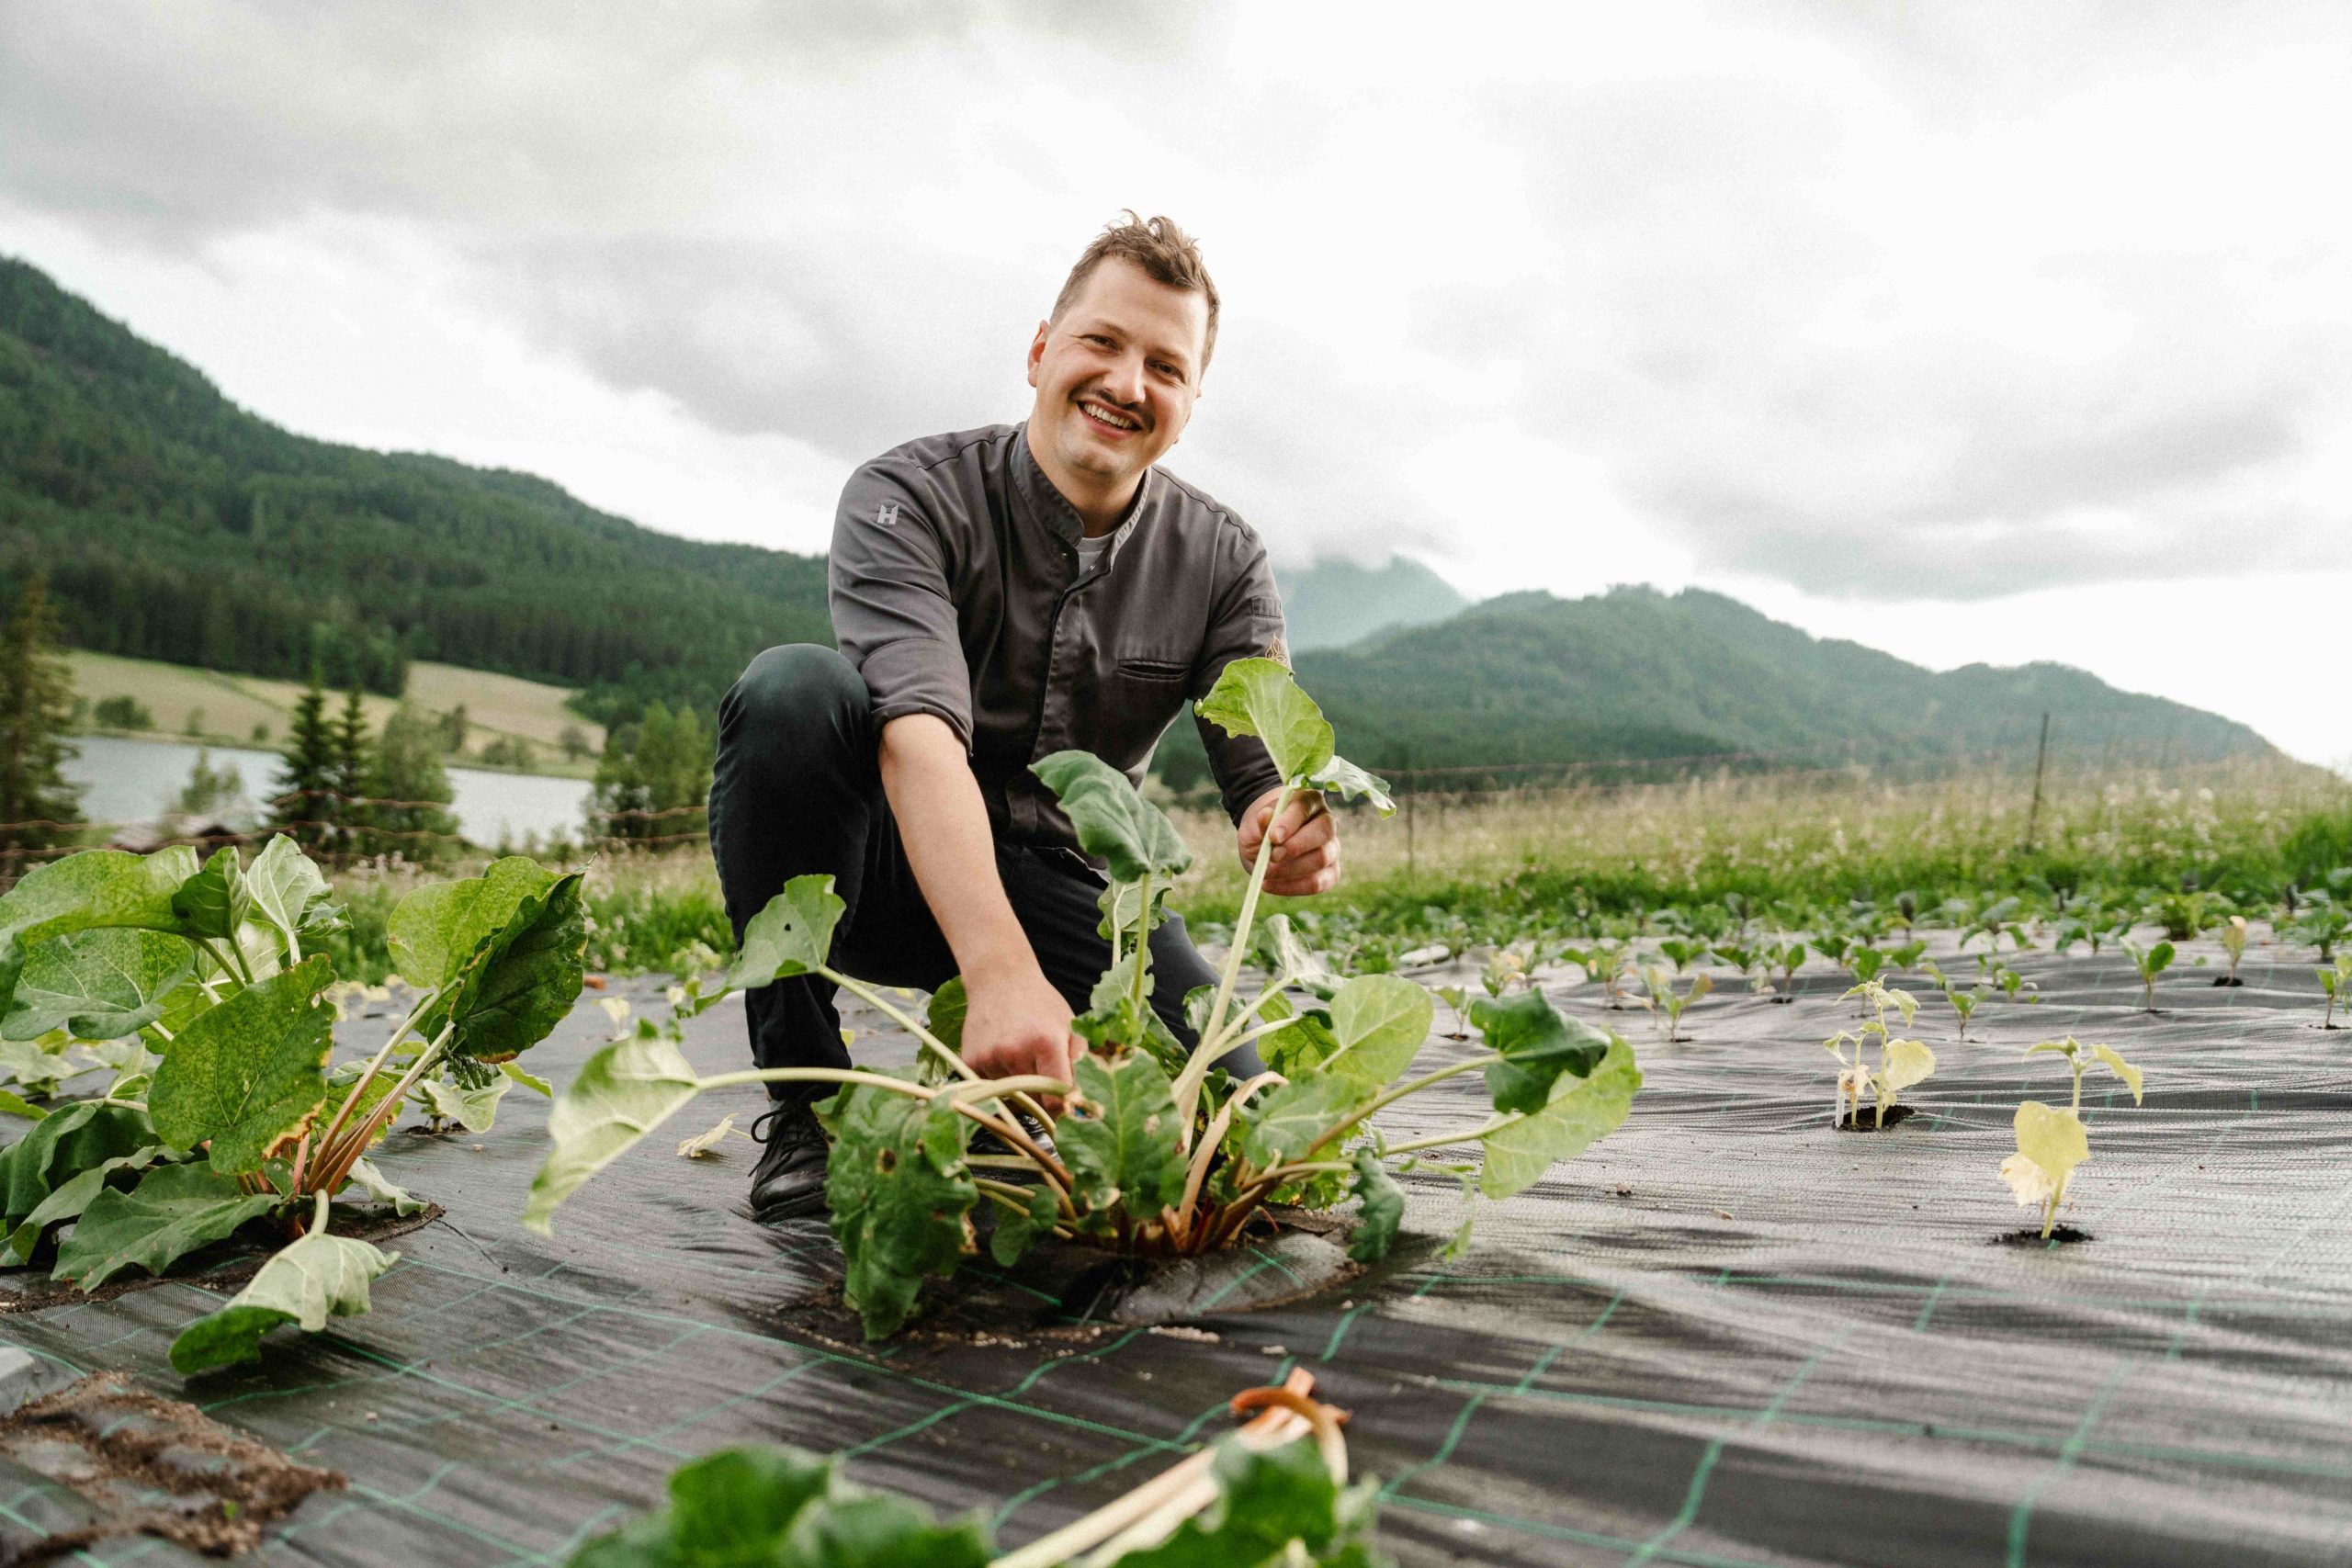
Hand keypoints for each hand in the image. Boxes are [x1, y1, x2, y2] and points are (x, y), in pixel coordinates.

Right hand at [959, 962, 1082, 1110]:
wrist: (999, 980)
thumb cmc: (1041, 1005)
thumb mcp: (1070, 1026)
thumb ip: (1081, 1063)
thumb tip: (1083, 1102)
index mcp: (1046, 1043)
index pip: (1055, 1099)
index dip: (1062, 1109)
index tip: (1065, 1106)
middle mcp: (1015, 1052)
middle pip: (1033, 1103)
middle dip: (1043, 1101)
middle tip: (1045, 1083)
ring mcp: (989, 1058)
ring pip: (1010, 1099)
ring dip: (1020, 1093)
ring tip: (1023, 1064)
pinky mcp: (970, 1062)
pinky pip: (990, 1091)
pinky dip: (1000, 1085)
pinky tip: (1005, 1061)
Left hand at [1238, 787, 1341, 896]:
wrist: (1267, 843)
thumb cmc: (1263, 829)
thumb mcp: (1255, 824)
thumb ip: (1261, 821)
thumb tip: (1265, 815)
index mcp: (1309, 800)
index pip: (1305, 807)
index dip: (1290, 822)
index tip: (1272, 837)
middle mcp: (1327, 821)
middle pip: (1323, 831)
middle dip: (1296, 846)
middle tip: (1272, 856)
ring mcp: (1332, 848)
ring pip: (1322, 858)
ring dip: (1291, 869)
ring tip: (1266, 872)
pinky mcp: (1330, 872)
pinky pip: (1318, 883)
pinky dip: (1292, 887)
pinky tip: (1269, 885)